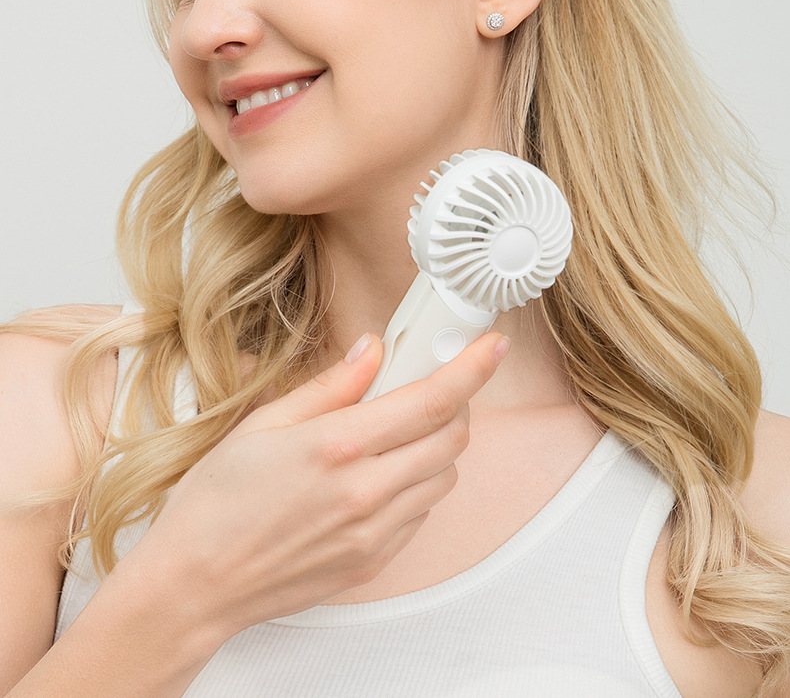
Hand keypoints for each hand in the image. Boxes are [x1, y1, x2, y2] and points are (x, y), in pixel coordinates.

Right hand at [126, 330, 509, 638]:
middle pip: (451, 439)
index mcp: (338, 447)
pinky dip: (414, 486)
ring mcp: (374, 533)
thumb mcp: (264, 424)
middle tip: (425, 387)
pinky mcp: (374, 561)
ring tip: (389, 435)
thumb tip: (371, 351)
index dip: (471, 370)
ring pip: (441, 478)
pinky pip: (420, 514)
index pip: (431, 402)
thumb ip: (329, 386)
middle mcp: (366, 492)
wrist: (195, 584)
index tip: (491, 347)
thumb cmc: (217, 503)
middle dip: (453, 405)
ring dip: (433, 447)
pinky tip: (374, 476)